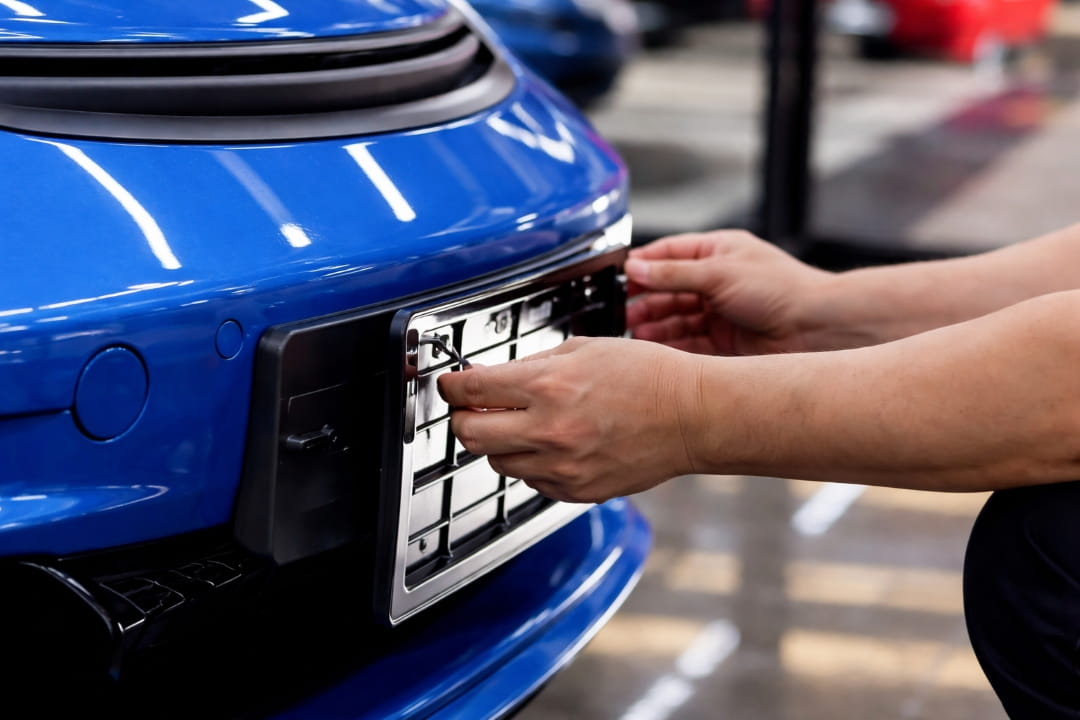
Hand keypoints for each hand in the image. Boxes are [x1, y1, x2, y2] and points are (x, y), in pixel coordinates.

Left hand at [436, 337, 701, 502]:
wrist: (693, 416)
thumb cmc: (648, 376)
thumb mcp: (584, 349)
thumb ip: (533, 366)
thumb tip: (493, 378)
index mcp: (548, 387)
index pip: (470, 390)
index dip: (451, 386)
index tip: (451, 385)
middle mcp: (549, 431)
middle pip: (468, 435)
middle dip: (465, 418)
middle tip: (476, 408)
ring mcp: (562, 467)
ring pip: (497, 462)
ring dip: (500, 442)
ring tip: (527, 424)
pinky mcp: (577, 491)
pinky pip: (531, 480)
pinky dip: (532, 463)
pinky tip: (556, 444)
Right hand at [625, 230, 833, 354]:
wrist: (817, 328)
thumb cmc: (782, 289)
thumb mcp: (720, 272)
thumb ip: (673, 272)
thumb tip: (635, 266)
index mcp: (718, 253)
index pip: (669, 254)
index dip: (643, 265)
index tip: (619, 277)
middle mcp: (717, 282)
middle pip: (668, 289)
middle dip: (644, 299)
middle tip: (621, 310)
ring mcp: (719, 313)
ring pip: (675, 318)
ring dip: (654, 324)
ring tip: (634, 332)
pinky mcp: (722, 343)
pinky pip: (687, 343)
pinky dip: (669, 345)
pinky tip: (654, 348)